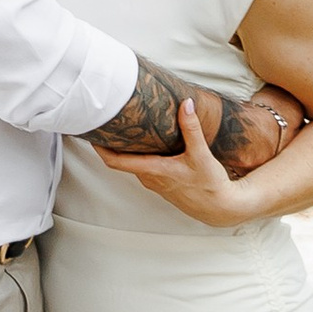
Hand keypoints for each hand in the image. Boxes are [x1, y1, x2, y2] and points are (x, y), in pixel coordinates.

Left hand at [98, 93, 245, 225]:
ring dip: (126, 148)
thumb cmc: (210, 184)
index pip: (115, 161)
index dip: (100, 147)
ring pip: (132, 162)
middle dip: (112, 142)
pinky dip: (139, 154)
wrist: (221, 208)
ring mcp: (154, 182)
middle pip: (120, 159)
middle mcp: (149, 178)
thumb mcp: (201, 155)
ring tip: (122, 126)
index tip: (91, 131)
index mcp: (153, 170)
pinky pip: (143, 166)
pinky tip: (145, 141)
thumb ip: (191, 129)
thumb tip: (186, 104)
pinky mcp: (162, 182)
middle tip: (105, 120)